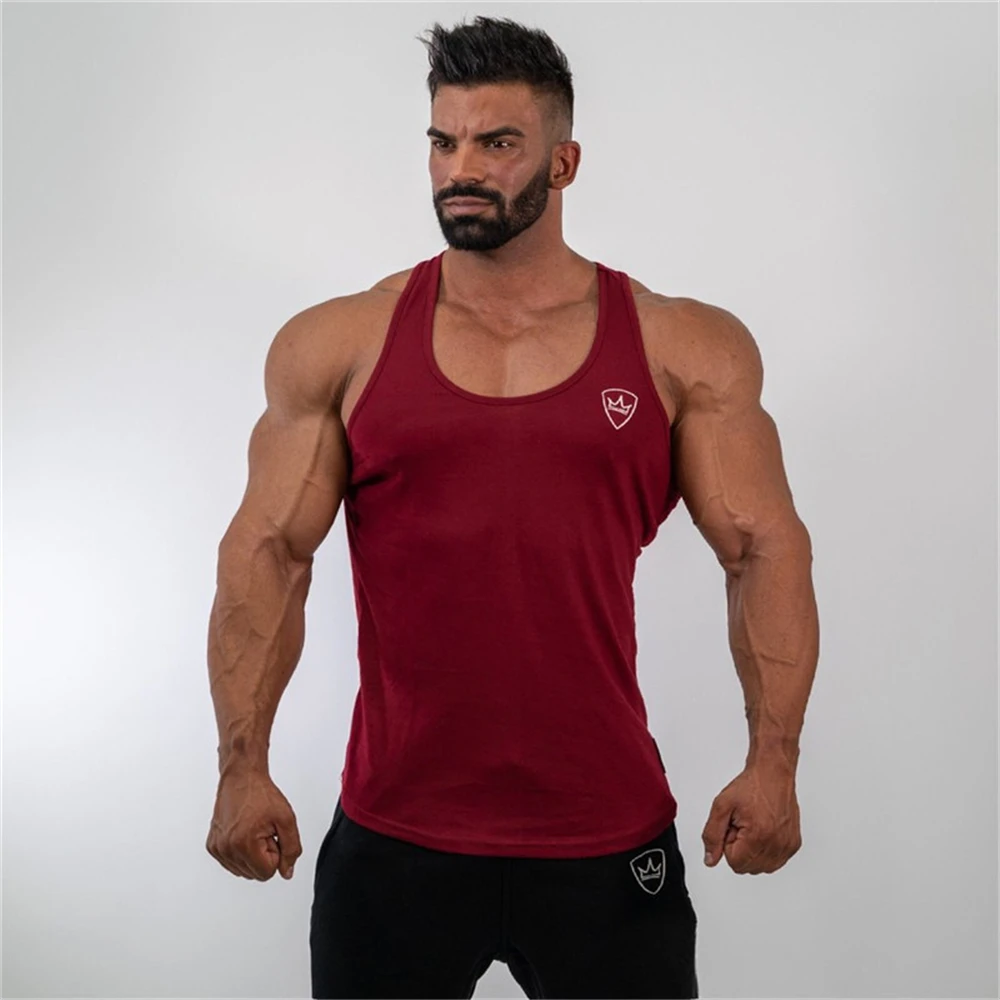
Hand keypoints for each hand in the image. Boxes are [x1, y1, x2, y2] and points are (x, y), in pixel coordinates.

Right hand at [206, 764, 301, 880]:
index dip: (275, 854)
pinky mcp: (212, 846)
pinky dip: (241, 852)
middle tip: (263, 831)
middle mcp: (225, 849)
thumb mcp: (286, 819)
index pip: (267, 873)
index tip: (271, 834)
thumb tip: (287, 872)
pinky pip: (232, 863)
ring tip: (254, 830)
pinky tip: (244, 832)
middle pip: (255, 874)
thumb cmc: (261, 794)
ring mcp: (217, 848)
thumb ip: (291, 849)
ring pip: (243, 871)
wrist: (242, 777)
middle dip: (264, 855)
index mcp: (243, 844)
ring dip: (253, 855)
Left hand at [702, 762, 801, 873]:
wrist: (772, 773)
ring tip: (753, 826)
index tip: (733, 826)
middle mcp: (777, 845)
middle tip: (742, 824)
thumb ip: (712, 835)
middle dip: (740, 848)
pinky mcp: (794, 845)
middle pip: (747, 867)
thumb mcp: (721, 806)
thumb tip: (710, 860)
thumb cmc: (750, 786)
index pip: (734, 863)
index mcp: (758, 836)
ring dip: (752, 851)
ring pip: (761, 867)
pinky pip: (774, 861)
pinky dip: (765, 850)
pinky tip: (763, 830)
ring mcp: (787, 846)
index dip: (728, 844)